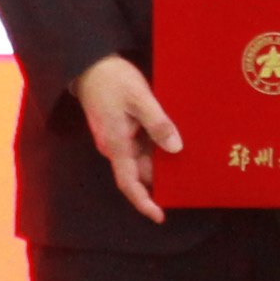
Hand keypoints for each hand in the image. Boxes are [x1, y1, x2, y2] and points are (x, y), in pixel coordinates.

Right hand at [75, 54, 175, 221]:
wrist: (90, 64)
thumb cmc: (112, 80)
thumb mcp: (139, 98)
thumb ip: (158, 124)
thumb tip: (175, 148)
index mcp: (116, 145)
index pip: (129, 183)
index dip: (144, 202)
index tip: (160, 216)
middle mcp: (115, 147)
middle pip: (140, 172)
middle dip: (161, 178)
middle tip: (189, 179)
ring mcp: (118, 138)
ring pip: (142, 157)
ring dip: (161, 160)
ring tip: (187, 158)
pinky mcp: (121, 128)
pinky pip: (141, 144)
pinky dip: (156, 145)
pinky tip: (173, 139)